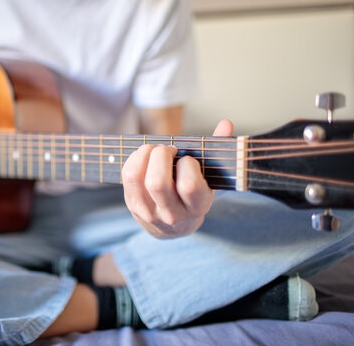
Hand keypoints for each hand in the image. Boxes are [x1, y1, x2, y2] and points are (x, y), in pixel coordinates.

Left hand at [122, 120, 233, 238]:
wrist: (173, 228)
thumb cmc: (193, 197)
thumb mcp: (210, 180)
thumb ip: (217, 153)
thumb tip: (226, 124)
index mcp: (197, 208)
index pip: (188, 185)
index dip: (187, 164)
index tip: (188, 159)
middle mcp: (171, 214)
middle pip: (157, 182)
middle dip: (161, 155)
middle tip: (168, 150)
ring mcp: (148, 212)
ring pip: (137, 177)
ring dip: (145, 153)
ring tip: (155, 150)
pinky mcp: (132, 205)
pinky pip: (127, 175)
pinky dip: (135, 158)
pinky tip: (145, 156)